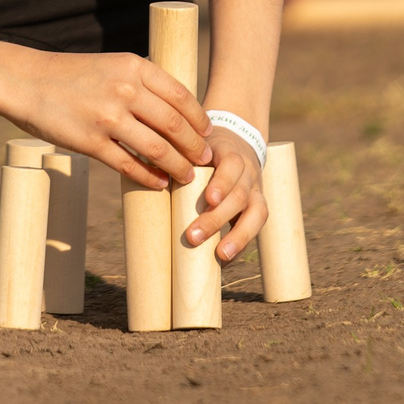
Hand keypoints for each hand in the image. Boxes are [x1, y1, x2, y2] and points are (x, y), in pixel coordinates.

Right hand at [5, 51, 210, 190]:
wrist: (26, 82)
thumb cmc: (72, 75)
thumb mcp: (112, 65)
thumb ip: (141, 81)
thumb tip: (177, 108)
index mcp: (134, 66)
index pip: (181, 96)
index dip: (200, 119)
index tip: (209, 134)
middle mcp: (125, 90)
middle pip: (175, 125)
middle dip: (196, 147)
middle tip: (207, 159)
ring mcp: (107, 117)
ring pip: (157, 149)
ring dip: (178, 166)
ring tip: (188, 176)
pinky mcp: (90, 142)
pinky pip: (129, 165)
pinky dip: (149, 177)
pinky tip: (159, 183)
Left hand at [183, 126, 269, 262]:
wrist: (238, 144)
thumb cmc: (207, 150)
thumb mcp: (196, 145)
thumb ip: (178, 155)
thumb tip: (145, 172)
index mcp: (231, 153)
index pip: (232, 165)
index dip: (223, 183)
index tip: (208, 199)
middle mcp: (248, 172)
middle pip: (239, 196)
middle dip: (216, 218)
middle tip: (192, 237)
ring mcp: (256, 190)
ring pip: (257, 213)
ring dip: (239, 236)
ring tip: (221, 256)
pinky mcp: (258, 207)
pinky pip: (256, 227)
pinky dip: (241, 244)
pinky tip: (224, 260)